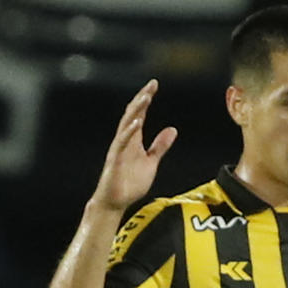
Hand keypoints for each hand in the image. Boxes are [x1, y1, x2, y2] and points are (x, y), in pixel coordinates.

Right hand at [90, 80, 176, 212]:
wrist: (115, 202)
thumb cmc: (130, 183)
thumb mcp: (151, 162)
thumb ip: (160, 146)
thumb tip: (173, 129)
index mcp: (133, 139)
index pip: (140, 114)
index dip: (146, 99)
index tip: (154, 85)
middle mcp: (125, 140)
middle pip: (133, 114)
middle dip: (142, 99)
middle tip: (151, 85)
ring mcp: (119, 149)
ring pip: (126, 124)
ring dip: (136, 111)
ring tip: (146, 97)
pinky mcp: (115, 160)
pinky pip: (121, 143)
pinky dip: (129, 132)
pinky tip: (137, 122)